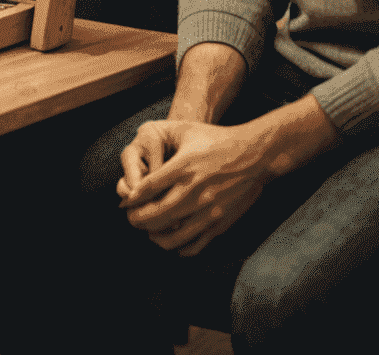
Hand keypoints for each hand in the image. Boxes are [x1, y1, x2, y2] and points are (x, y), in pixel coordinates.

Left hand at [116, 118, 267, 256]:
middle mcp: (194, 191)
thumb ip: (160, 145)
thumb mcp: (185, 131)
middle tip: (131, 218)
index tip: (125, 202)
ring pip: (173, 236)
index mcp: (183, 167)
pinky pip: (195, 244)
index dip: (131, 199)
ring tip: (148, 231)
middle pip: (156, 215)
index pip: (147, 189)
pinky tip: (171, 240)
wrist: (254, 155)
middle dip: (137, 220)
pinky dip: (179, 247)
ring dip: (155, 236)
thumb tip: (138, 165)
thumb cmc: (215, 140)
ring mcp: (209, 210)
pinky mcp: (221, 223)